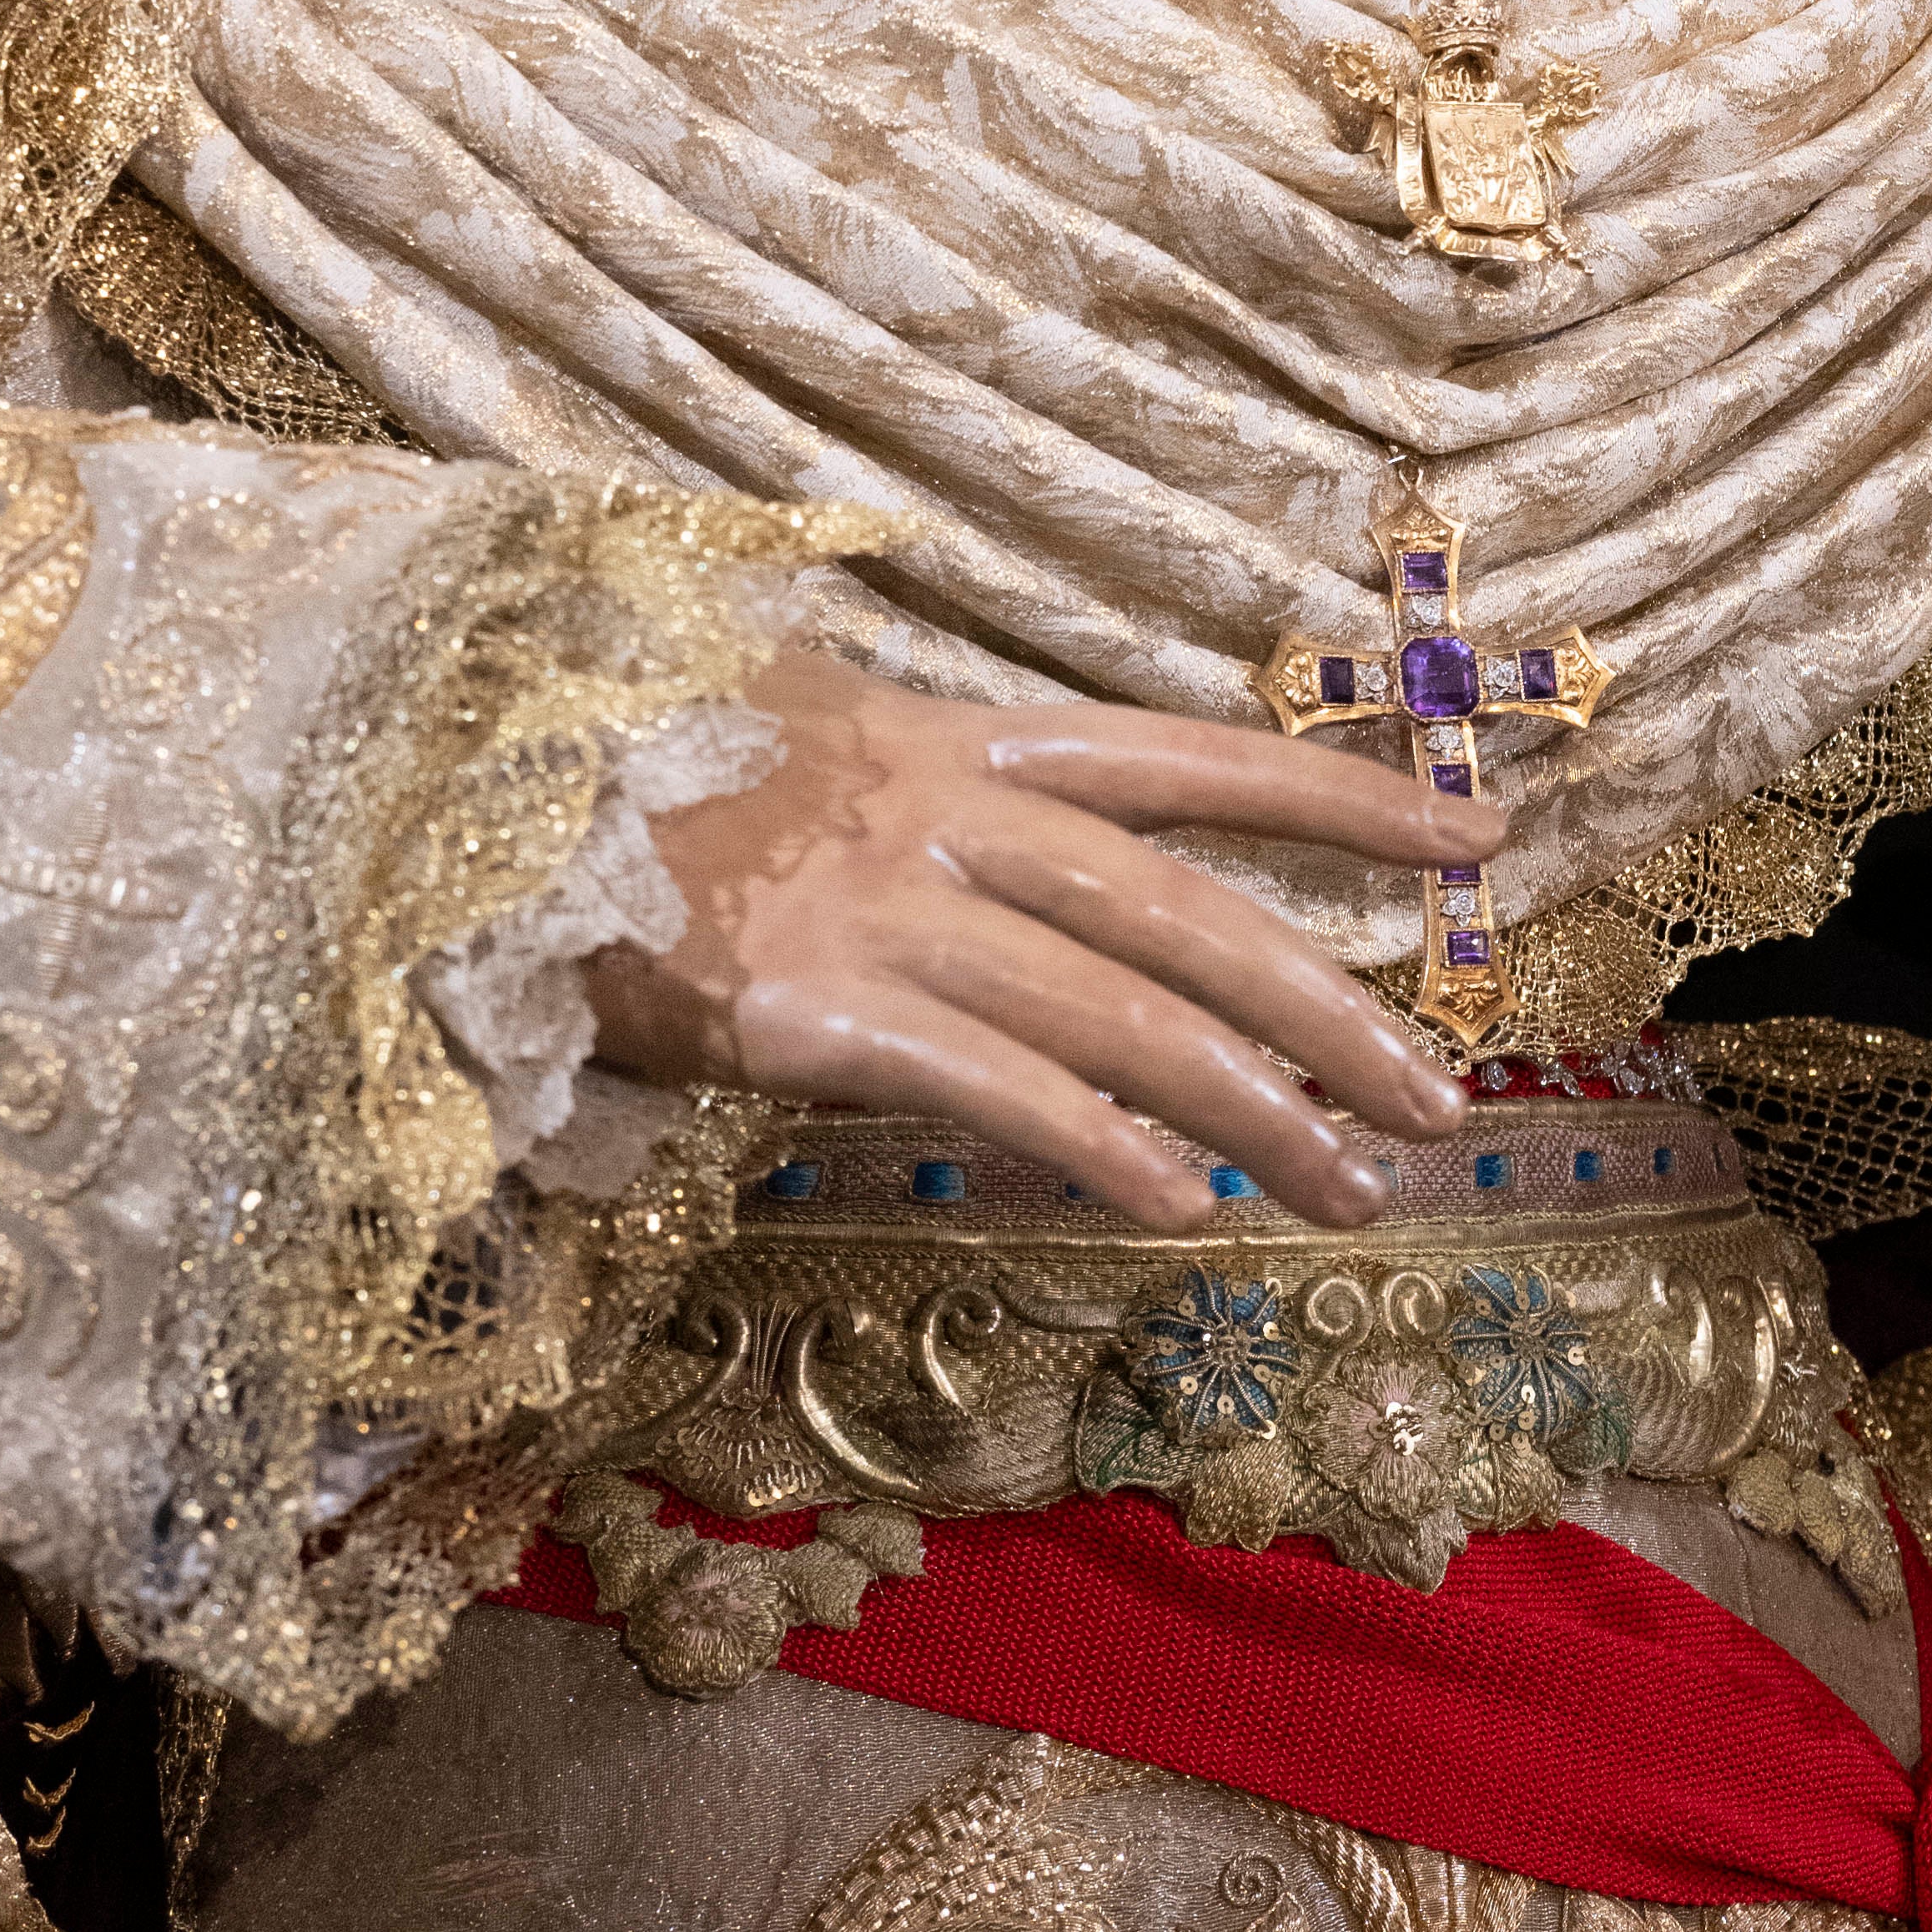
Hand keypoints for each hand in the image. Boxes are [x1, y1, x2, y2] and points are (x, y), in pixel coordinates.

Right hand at [588, 647, 1492, 1227]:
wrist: (459, 775)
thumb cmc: (625, 761)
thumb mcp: (799, 729)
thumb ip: (919, 793)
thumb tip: (1007, 853)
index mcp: (959, 739)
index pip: (1195, 766)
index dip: (1341, 801)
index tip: (1472, 837)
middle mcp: (944, 816)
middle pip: (1187, 915)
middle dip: (1331, 1007)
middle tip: (1446, 1097)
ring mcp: (878, 915)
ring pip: (1115, 1011)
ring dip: (1251, 1106)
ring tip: (1354, 1184)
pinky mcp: (799, 1015)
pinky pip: (979, 1083)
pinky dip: (1088, 1140)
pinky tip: (1171, 1203)